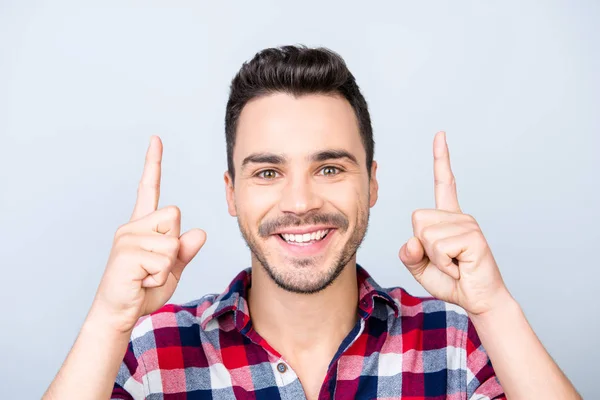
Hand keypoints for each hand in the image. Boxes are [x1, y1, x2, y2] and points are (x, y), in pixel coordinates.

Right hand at [89, 136, 206, 332]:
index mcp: (143, 225)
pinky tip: (142, 281)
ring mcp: (128, 238)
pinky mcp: (127, 253)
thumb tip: (200, 232)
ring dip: (167, 266)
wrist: (119, 313)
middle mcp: (133, 226)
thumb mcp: (172, 269)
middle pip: (175, 215)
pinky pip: (164, 260)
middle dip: (174, 244)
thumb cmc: (143, 290)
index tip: (156, 139)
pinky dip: (160, 277)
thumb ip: (185, 251)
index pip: (149, 188)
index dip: (153, 164)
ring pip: (172, 242)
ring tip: (147, 275)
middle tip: (154, 265)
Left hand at [399, 131, 508, 315]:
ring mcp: (467, 224)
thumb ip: (409, 253)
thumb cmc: (452, 281)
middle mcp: (458, 216)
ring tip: (454, 264)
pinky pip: (438, 247)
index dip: (441, 159)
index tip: (441, 135)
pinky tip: (460, 267)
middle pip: (417, 219)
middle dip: (422, 245)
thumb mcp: (420, 267)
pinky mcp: (472, 236)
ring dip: (434, 258)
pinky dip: (443, 264)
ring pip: (425, 235)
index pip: (444, 183)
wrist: (477, 300)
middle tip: (444, 260)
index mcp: (447, 218)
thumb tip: (411, 240)